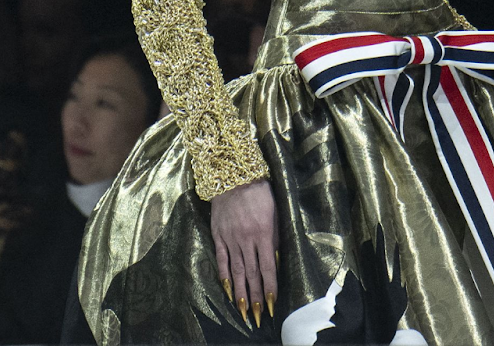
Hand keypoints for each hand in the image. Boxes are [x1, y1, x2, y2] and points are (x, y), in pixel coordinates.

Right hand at [211, 179, 275, 328]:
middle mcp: (247, 239)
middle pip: (252, 273)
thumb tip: (275, 261)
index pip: (268, 267)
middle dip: (255, 297)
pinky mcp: (218, 235)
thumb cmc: (260, 193)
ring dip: (240, 293)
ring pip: (237, 271)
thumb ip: (275, 238)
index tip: (272, 304)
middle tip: (257, 316)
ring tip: (243, 311)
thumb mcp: (275, 212)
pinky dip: (225, 276)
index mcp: (264, 233)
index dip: (270, 287)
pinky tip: (228, 290)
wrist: (234, 176)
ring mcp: (231, 238)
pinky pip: (221, 260)